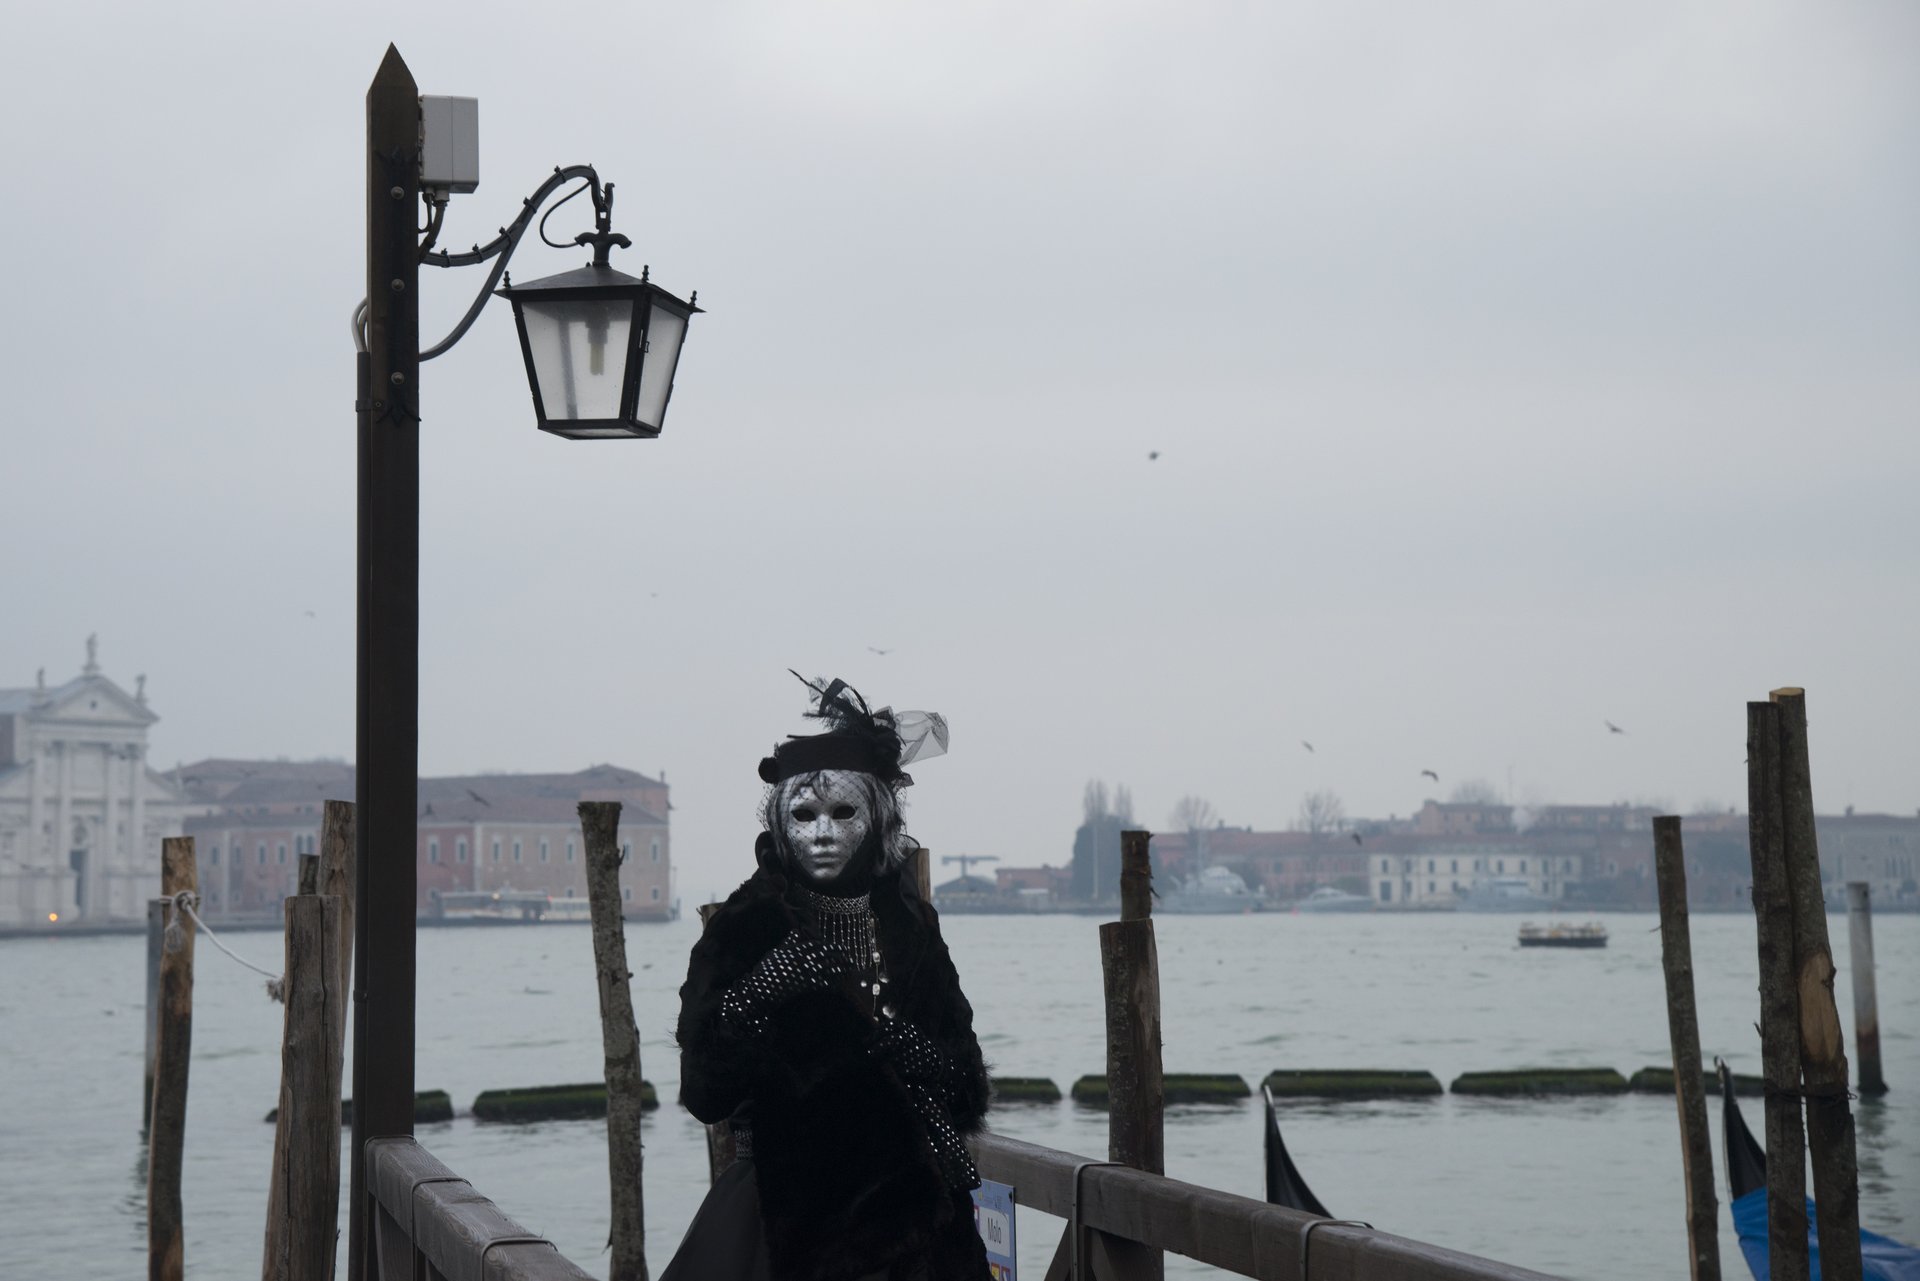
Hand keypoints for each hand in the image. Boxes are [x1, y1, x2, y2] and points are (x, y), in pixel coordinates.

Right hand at [720, 933, 855, 1031]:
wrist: (760, 989)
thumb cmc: (766, 970)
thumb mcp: (776, 953)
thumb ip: (788, 942)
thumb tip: (796, 931)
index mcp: (795, 949)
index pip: (816, 945)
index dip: (828, 946)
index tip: (837, 947)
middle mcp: (802, 959)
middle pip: (824, 954)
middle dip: (838, 954)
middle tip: (848, 955)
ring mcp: (804, 972)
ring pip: (827, 967)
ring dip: (840, 966)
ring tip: (849, 967)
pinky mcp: (805, 985)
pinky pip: (822, 982)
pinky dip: (832, 981)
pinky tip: (839, 982)